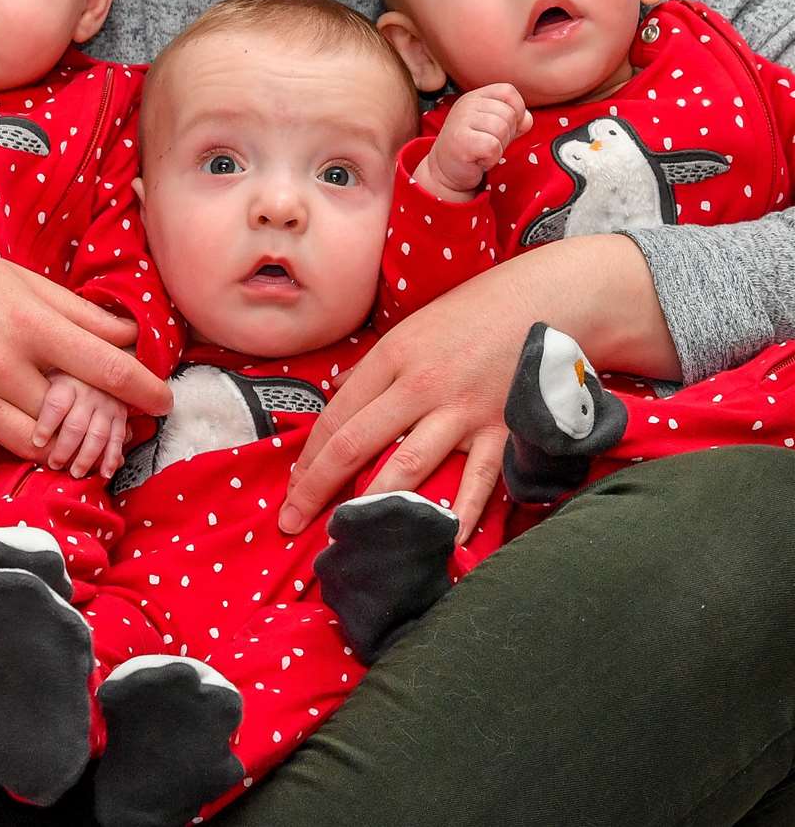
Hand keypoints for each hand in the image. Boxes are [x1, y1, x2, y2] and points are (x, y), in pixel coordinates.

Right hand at [0, 217, 171, 521]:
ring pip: (29, 444)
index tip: (165, 401)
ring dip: (58, 454)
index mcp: (31, 322)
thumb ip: (75, 310)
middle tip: (119, 430)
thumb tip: (127, 336)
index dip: (144, 388)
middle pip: (71, 414)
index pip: (106, 366)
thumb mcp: (20, 278)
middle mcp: (1, 363)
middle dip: (101, 426)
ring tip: (77, 455)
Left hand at [279, 234, 674, 542]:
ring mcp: (462, 411)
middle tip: (291, 522)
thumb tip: (339, 388)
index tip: (292, 485)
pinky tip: (441, 543)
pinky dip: (461, 514)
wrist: (550, 298)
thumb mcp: (416, 324)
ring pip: (407, 466)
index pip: (337, 414)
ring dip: (374, 505)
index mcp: (394, 355)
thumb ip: (377, 362)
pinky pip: (477, 481)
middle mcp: (420, 385)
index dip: (309, 454)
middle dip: (317, 487)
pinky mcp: (502, 430)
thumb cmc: (478, 310)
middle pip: (356, 443)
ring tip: (349, 540)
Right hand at [419, 84, 531, 200]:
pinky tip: (479, 159)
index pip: (508, 91)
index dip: (517, 110)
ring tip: (484, 151)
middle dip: (508, 134)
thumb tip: (527, 119)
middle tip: (490, 143)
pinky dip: (491, 158)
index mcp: (477, 96)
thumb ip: (514, 119)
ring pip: (502, 129)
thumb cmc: (472, 147)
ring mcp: (461, 120)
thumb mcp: (495, 127)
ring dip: (499, 147)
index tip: (508, 126)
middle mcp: (467, 104)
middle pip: (508, 113)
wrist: (445, 170)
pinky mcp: (461, 140)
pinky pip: (493, 146)